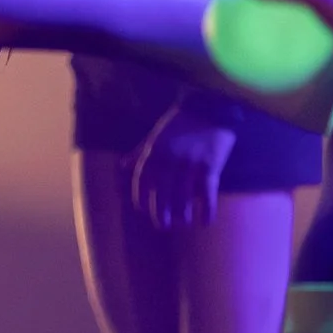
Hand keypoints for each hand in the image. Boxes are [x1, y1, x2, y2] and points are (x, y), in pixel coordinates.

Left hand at [129, 107, 234, 230]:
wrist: (210, 107)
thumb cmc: (181, 123)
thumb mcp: (155, 136)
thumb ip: (139, 153)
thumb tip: (122, 167)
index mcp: (153, 153)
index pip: (143, 182)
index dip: (141, 198)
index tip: (142, 211)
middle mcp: (169, 161)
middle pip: (162, 193)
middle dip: (161, 211)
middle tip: (163, 226)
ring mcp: (189, 164)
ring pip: (183, 196)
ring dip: (183, 214)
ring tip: (183, 225)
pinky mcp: (210, 166)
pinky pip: (207, 193)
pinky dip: (207, 209)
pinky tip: (206, 222)